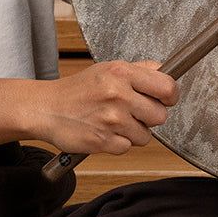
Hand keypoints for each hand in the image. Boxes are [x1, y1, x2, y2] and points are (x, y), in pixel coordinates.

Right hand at [26, 60, 179, 156]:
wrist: (46, 109)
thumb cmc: (77, 90)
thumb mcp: (107, 69)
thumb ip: (139, 70)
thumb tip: (165, 71)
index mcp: (122, 73)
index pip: (167, 87)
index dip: (170, 96)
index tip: (165, 99)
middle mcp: (118, 94)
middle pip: (160, 116)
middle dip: (149, 117)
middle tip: (133, 112)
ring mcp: (111, 119)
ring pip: (145, 135)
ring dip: (133, 132)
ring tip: (114, 121)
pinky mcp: (103, 141)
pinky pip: (127, 148)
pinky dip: (117, 143)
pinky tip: (104, 131)